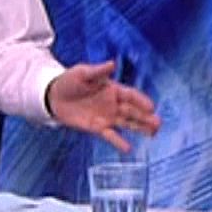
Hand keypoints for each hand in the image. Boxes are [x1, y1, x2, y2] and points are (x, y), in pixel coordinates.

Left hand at [46, 61, 161, 151]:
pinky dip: (119, 141)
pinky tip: (128, 148)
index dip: (141, 101)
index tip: (151, 107)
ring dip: (140, 128)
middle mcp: (113, 104)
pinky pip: (111, 136)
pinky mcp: (97, 128)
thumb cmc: (69, 81)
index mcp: (113, 89)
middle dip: (146, 117)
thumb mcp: (82, 73)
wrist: (53, 96)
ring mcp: (107, 116)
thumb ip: (98, 71)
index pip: (131, 95)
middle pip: (133, 111)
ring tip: (154, 133)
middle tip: (159, 123)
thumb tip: (112, 63)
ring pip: (128, 123)